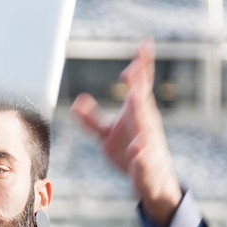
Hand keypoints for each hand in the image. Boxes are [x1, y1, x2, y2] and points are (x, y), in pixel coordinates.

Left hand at [70, 39, 181, 225]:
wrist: (150, 182)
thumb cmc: (130, 154)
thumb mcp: (105, 137)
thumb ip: (90, 120)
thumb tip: (77, 102)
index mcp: (137, 113)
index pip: (140, 85)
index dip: (142, 65)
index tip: (143, 44)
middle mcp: (146, 123)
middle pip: (143, 98)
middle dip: (140, 82)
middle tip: (135, 65)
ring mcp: (148, 141)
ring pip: (146, 123)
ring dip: (141, 109)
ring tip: (134, 96)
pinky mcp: (145, 162)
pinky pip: (143, 155)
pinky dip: (139, 150)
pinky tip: (136, 147)